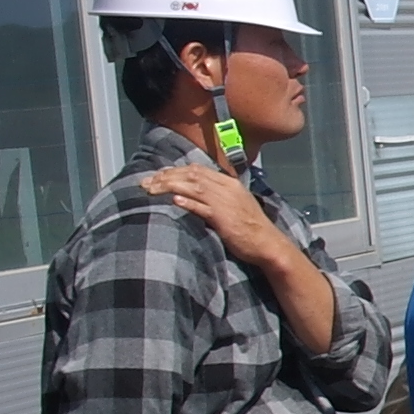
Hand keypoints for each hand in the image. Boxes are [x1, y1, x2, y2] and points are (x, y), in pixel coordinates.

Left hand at [142, 155, 296, 277]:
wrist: (268, 244)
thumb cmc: (250, 227)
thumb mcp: (235, 203)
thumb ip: (216, 195)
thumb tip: (192, 193)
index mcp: (229, 183)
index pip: (196, 170)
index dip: (173, 171)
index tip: (156, 176)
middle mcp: (226, 189)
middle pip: (190, 176)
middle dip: (165, 177)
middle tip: (145, 182)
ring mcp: (225, 203)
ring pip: (193, 187)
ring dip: (169, 186)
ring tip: (150, 189)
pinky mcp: (223, 219)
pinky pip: (202, 207)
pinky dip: (188, 203)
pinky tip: (174, 201)